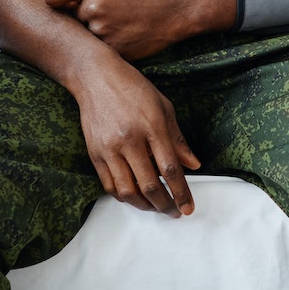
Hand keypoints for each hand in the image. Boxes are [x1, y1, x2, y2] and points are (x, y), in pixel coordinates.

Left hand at [44, 0, 234, 61]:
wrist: (172, 11)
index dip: (54, 2)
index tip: (60, 6)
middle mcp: (93, 6)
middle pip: (69, 20)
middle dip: (81, 21)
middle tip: (105, 17)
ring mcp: (102, 30)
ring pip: (83, 38)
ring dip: (93, 36)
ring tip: (118, 27)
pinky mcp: (111, 50)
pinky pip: (96, 52)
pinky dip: (105, 49)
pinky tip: (122, 39)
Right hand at [70, 61, 201, 216]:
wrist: (95, 77)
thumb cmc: (133, 88)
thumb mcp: (163, 106)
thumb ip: (178, 139)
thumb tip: (194, 164)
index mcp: (152, 126)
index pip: (170, 169)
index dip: (181, 193)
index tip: (188, 208)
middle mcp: (130, 140)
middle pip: (150, 186)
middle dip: (165, 205)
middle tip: (174, 212)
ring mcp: (109, 148)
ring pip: (128, 191)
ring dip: (144, 206)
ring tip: (156, 208)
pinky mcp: (94, 154)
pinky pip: (109, 185)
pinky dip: (124, 197)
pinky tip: (135, 197)